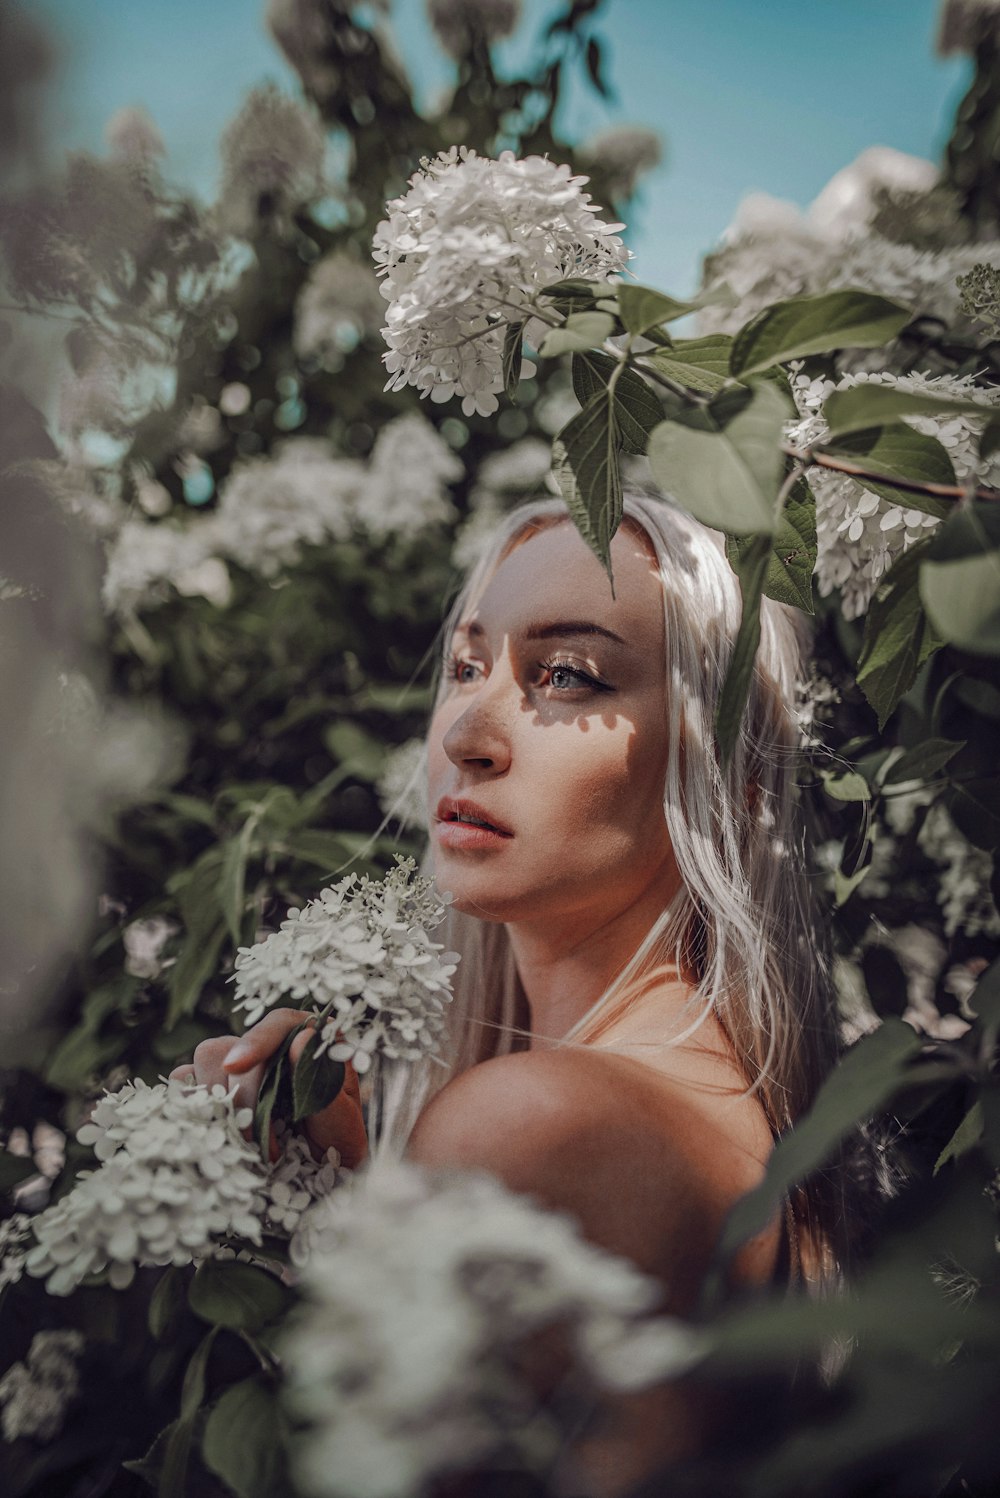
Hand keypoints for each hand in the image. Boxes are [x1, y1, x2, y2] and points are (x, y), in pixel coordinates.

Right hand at [168, 1008, 367, 1167]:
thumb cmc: (338, 1142)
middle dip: (240, 1096)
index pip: (278, 1024)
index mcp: (310, 1039)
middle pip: (232, 1047)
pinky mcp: (219, 1088)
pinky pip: (189, 1085)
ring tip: (246, 1143)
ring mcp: (242, 1066)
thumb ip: (322, 1084)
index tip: (236, 1065)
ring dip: (217, 1103)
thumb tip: (300, 1038)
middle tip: (264, 1143)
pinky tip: (215, 1131)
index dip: (255, 1040)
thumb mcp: (341, 1119)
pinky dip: (195, 1106)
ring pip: (205, 1063)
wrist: (325, 1172)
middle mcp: (272, 1046)